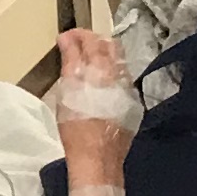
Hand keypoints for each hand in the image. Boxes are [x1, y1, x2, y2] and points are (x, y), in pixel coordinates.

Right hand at [54, 24, 135, 186]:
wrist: (98, 159)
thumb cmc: (74, 132)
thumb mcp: (65, 97)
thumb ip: (69, 70)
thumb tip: (69, 51)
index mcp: (90, 73)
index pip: (83, 43)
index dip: (73, 36)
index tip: (65, 37)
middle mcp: (111, 74)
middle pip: (104, 44)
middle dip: (90, 37)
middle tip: (78, 40)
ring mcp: (125, 85)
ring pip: (118, 56)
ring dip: (104, 49)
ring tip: (92, 53)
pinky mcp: (132, 98)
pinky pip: (124, 73)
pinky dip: (113, 67)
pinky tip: (105, 73)